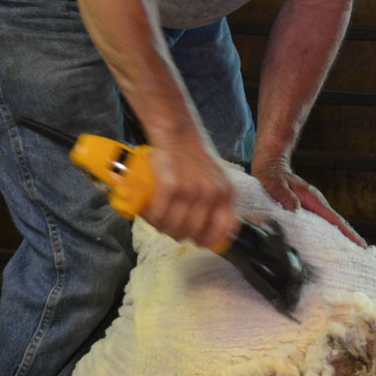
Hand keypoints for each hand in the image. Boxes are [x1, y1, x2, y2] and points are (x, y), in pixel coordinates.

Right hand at [141, 135, 235, 249]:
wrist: (178, 133)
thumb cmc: (194, 158)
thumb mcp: (217, 179)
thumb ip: (218, 200)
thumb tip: (213, 230)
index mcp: (226, 194)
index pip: (221, 230)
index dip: (206, 240)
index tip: (196, 241)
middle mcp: (212, 194)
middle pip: (193, 231)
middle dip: (178, 235)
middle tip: (169, 228)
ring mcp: (191, 190)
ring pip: (174, 226)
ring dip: (162, 227)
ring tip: (157, 220)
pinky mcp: (170, 186)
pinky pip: (160, 214)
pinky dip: (152, 218)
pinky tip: (150, 214)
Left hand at [252, 152, 366, 247]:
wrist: (271, 167)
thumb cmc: (273, 176)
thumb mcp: (276, 184)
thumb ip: (285, 196)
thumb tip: (295, 210)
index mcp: (313, 199)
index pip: (334, 218)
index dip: (348, 233)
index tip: (361, 244)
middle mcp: (316, 204)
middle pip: (337, 224)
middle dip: (350, 239)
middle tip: (361, 256)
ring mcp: (312, 208)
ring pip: (329, 226)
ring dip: (339, 239)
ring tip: (348, 256)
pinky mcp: (306, 211)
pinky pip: (319, 225)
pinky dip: (326, 236)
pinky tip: (325, 248)